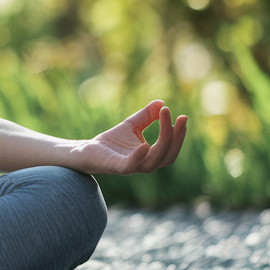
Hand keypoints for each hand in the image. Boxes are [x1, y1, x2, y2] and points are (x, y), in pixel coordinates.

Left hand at [72, 100, 187, 175]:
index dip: (179, 135)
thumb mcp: (132, 124)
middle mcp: (144, 164)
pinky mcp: (115, 166)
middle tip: (179, 117)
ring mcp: (130, 167)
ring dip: (163, 142)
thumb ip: (147, 115)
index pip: (171, 148)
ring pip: (153, 162)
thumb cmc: (112, 140)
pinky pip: (130, 166)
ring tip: (165, 120)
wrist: (86, 150)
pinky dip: (139, 157)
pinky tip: (145, 144)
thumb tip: (161, 102)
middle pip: (167, 156)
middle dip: (175, 137)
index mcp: (150, 156)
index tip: (183, 116)